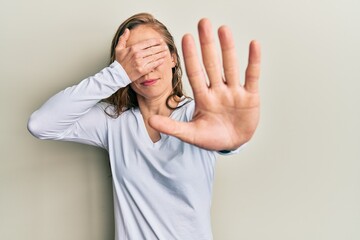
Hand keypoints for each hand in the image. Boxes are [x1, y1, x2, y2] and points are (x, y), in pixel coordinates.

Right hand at [115, 29, 167, 80]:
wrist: (118, 75)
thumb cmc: (119, 62)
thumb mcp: (119, 48)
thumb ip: (123, 38)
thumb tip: (127, 30)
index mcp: (133, 48)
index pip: (147, 43)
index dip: (155, 41)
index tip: (160, 40)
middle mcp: (138, 55)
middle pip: (152, 49)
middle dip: (160, 47)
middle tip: (165, 46)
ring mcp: (140, 62)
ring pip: (153, 57)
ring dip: (161, 54)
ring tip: (166, 52)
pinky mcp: (143, 70)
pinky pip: (153, 65)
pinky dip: (158, 62)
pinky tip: (163, 60)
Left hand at [149, 19, 260, 150]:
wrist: (232, 144)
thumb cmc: (211, 138)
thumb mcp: (190, 134)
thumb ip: (172, 127)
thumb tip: (150, 121)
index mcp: (203, 98)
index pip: (195, 73)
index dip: (191, 57)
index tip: (185, 38)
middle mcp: (217, 90)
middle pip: (211, 64)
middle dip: (207, 45)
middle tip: (203, 23)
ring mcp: (234, 92)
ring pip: (230, 66)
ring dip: (228, 48)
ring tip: (223, 29)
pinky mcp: (250, 96)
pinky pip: (252, 76)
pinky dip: (254, 61)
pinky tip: (253, 45)